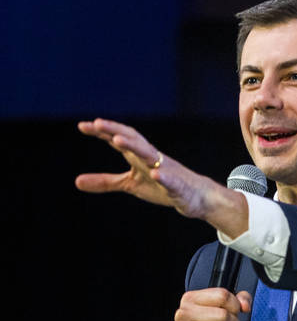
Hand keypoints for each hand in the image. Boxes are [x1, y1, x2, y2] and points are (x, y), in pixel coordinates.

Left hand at [75, 118, 248, 235]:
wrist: (196, 196)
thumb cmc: (161, 185)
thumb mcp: (129, 183)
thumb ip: (105, 181)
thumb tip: (76, 181)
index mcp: (139, 156)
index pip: (120, 139)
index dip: (103, 132)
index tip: (83, 126)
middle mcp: (152, 158)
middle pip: (134, 140)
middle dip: (116, 130)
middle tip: (97, 123)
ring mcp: (166, 170)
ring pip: (150, 155)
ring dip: (135, 147)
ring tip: (118, 141)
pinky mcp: (178, 186)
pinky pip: (172, 180)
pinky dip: (164, 176)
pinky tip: (156, 174)